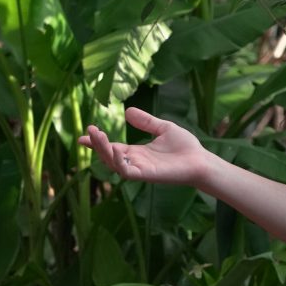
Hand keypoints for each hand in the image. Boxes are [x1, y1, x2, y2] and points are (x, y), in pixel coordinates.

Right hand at [79, 107, 208, 185]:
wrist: (200, 160)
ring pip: (114, 163)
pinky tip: (115, 148)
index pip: (112, 147)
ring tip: (98, 136)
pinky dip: (119, 162)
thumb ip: (146, 121)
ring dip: (104, 151)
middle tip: (89, 131)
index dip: (98, 141)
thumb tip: (127, 110)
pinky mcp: (147, 175)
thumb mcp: (163, 128)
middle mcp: (135, 162)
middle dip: (97, 144)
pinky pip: (127, 171)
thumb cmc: (184, 146)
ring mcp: (140, 169)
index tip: (85, 133)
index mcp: (137, 152)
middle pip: (109, 155)